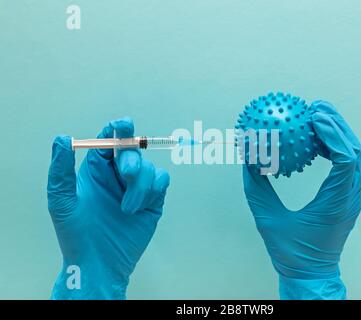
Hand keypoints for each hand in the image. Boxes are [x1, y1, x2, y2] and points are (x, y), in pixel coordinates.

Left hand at [47, 118, 169, 298]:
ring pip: (148, 167)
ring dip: (140, 187)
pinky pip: (161, 180)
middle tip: (127, 174)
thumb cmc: (76, 233)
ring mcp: (137, 186)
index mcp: (96, 169)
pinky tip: (142, 205)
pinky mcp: (153, 198)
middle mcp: (117, 174)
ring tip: (127, 209)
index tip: (124, 123)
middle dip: (132, 160)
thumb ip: (61, 169)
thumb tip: (63, 138)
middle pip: (132, 151)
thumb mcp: (62, 201)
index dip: (118, 128)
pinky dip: (154, 188)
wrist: (100, 262)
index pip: (108, 141)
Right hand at [242, 101, 360, 299]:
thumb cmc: (290, 252)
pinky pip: (345, 167)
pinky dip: (333, 149)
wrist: (311, 276)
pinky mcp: (345, 199)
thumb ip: (256, 188)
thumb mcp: (267, 219)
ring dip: (337, 134)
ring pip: (353, 157)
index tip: (314, 116)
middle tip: (316, 106)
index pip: (345, 159)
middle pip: (354, 151)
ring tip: (317, 116)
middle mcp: (350, 198)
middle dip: (338, 124)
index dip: (332, 132)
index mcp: (336, 203)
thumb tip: (248, 159)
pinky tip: (315, 142)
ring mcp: (350, 198)